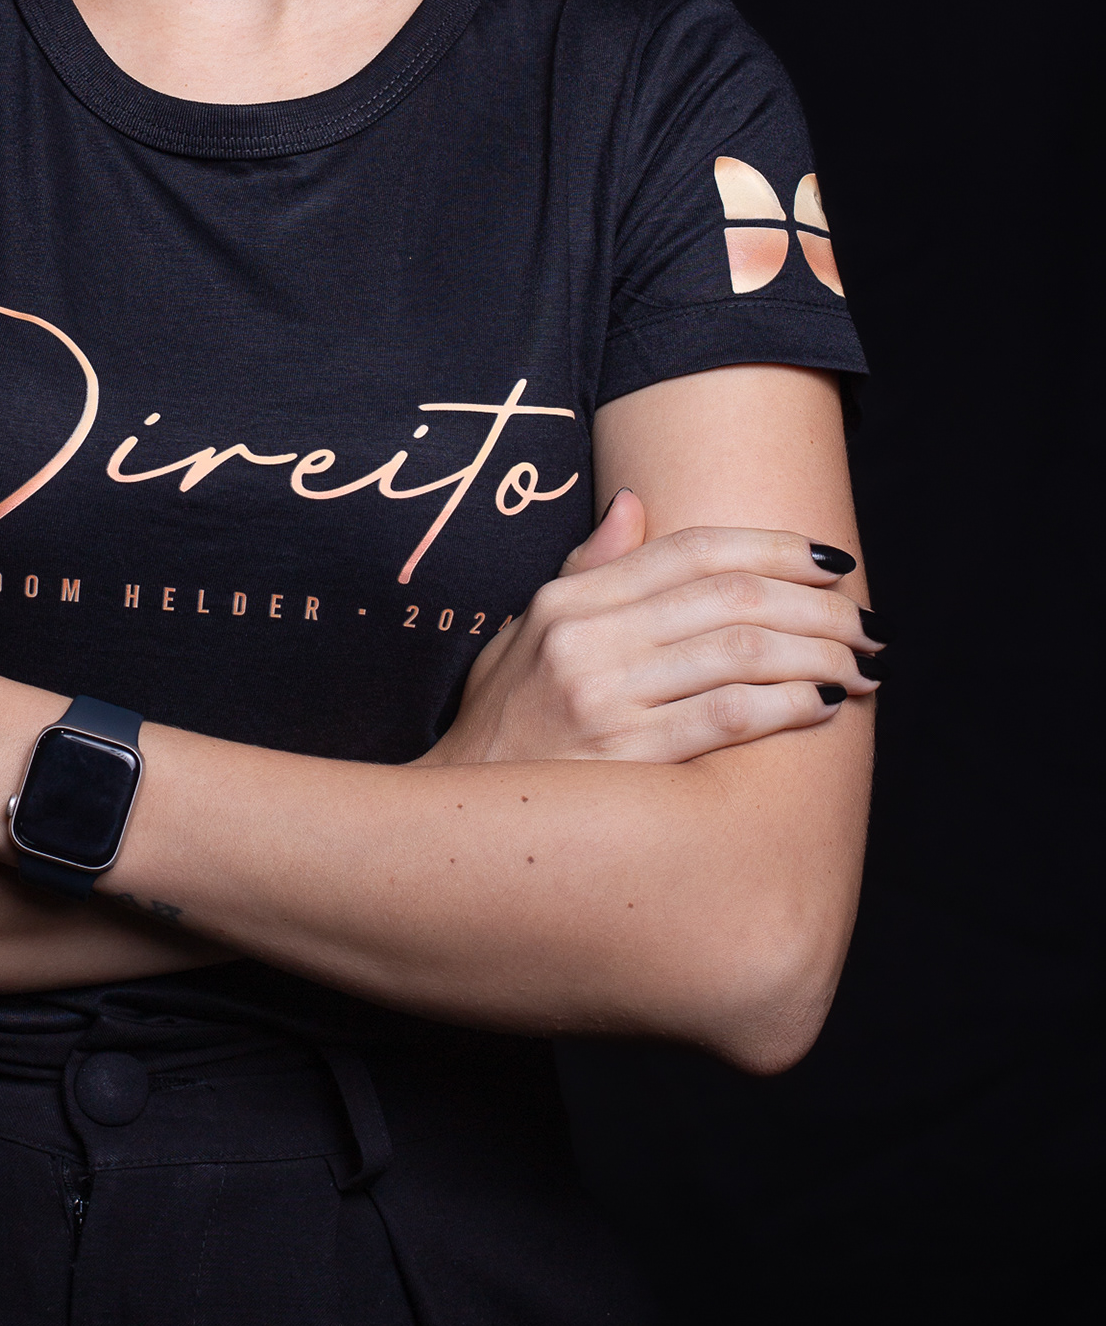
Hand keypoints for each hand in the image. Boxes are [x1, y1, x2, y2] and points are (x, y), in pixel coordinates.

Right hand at [433, 490, 879, 768]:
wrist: (457, 822)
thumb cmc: (502, 728)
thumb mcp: (524, 634)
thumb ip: (585, 570)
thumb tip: (634, 503)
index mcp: (570, 603)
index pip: (690, 551)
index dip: (772, 546)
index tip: (832, 559)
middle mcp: (587, 640)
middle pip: (730, 597)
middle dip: (817, 604)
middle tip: (868, 620)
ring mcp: (605, 699)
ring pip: (742, 653)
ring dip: (819, 653)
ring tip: (863, 665)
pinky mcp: (628, 760)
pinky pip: (728, 717)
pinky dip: (787, 704)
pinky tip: (823, 704)